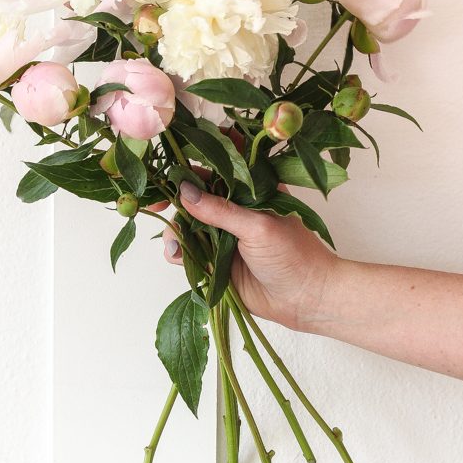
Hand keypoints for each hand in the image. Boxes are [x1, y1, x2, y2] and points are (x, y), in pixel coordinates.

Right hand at [163, 181, 337, 330]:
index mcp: (251, 189)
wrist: (306, 300)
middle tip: (155, 203)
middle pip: (194, 194)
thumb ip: (220, 210)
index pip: (220, 164)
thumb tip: (184, 191)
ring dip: (175, 230)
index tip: (171, 164)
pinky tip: (178, 256)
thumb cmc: (294, 256)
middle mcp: (234, 208)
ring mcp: (221, 235)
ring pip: (186, 224)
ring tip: (176, 244)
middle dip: (173, 198)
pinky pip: (186, 252)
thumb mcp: (258, 227)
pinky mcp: (214, 261)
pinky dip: (178, 253)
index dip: (195, 162)